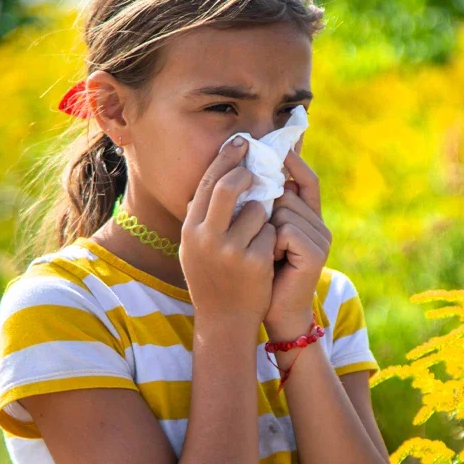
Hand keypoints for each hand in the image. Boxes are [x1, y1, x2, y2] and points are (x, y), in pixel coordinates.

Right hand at [180, 137, 276, 325]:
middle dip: (247, 173)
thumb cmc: (213, 279)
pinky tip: (268, 254)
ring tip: (260, 231)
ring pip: (258, 210)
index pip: (208, 184)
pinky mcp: (255, 262)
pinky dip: (273, 238)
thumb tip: (219, 177)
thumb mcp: (196, 248)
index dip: (226, 159)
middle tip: (258, 167)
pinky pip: (272, 233)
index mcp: (191, 230)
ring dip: (265, 213)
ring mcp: (231, 250)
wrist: (225, 320)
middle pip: (228, 187)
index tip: (241, 143)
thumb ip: (203, 217)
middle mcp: (206, 238)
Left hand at [263, 148, 330, 340]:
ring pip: (284, 210)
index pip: (306, 180)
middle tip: (260, 238)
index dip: (294, 161)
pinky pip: (285, 229)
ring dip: (265, 229)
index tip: (277, 143)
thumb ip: (264, 210)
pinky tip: (272, 261)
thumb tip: (250, 173)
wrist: (276, 313)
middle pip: (287, 194)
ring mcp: (321, 239)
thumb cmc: (263, 276)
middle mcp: (319, 225)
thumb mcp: (262, 237)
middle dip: (265, 209)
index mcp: (309, 219)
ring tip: (266, 253)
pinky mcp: (316, 252)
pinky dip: (272, 242)